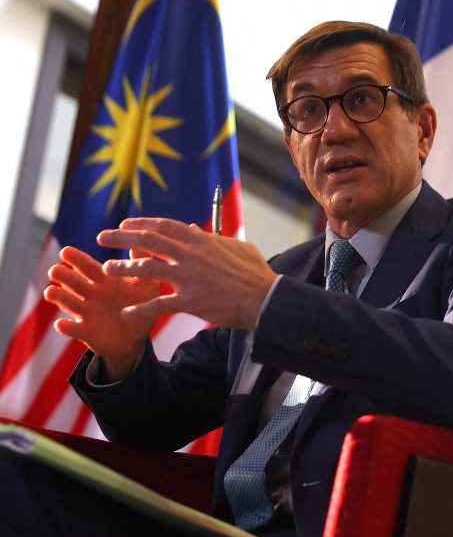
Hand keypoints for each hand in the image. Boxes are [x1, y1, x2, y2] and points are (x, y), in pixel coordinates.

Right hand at [44, 246, 159, 374]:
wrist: (138, 338)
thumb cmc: (140, 307)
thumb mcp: (147, 287)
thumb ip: (143, 267)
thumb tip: (140, 243)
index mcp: (105, 281)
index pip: (88, 267)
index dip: (77, 259)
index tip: (65, 251)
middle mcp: (92, 294)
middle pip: (74, 282)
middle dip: (64, 276)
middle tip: (55, 270)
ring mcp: (87, 313)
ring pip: (69, 303)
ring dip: (60, 297)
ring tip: (51, 292)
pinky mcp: (86, 331)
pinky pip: (74, 329)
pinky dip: (66, 327)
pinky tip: (60, 324)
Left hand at [95, 217, 276, 329]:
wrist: (266, 298)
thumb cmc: (255, 273)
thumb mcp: (238, 247)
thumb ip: (216, 239)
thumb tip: (199, 231)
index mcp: (201, 241)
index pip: (164, 226)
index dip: (141, 223)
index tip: (125, 224)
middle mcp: (191, 256)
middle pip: (148, 241)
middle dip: (121, 238)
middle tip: (101, 238)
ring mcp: (189, 278)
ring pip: (147, 268)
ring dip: (123, 268)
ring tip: (106, 269)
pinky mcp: (190, 301)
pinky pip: (159, 305)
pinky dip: (141, 309)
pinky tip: (126, 312)